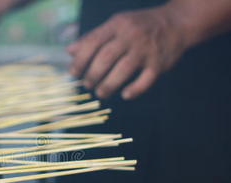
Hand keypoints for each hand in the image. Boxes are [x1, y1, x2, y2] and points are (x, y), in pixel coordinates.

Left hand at [67, 6, 188, 99]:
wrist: (178, 22)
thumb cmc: (139, 26)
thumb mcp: (115, 25)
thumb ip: (93, 38)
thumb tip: (69, 51)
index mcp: (117, 25)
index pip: (93, 43)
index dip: (80, 60)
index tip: (73, 73)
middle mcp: (131, 36)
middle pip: (106, 58)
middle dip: (92, 75)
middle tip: (87, 85)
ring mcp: (146, 50)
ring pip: (123, 70)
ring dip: (108, 85)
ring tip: (100, 93)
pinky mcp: (159, 63)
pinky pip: (145, 80)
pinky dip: (134, 90)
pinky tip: (125, 95)